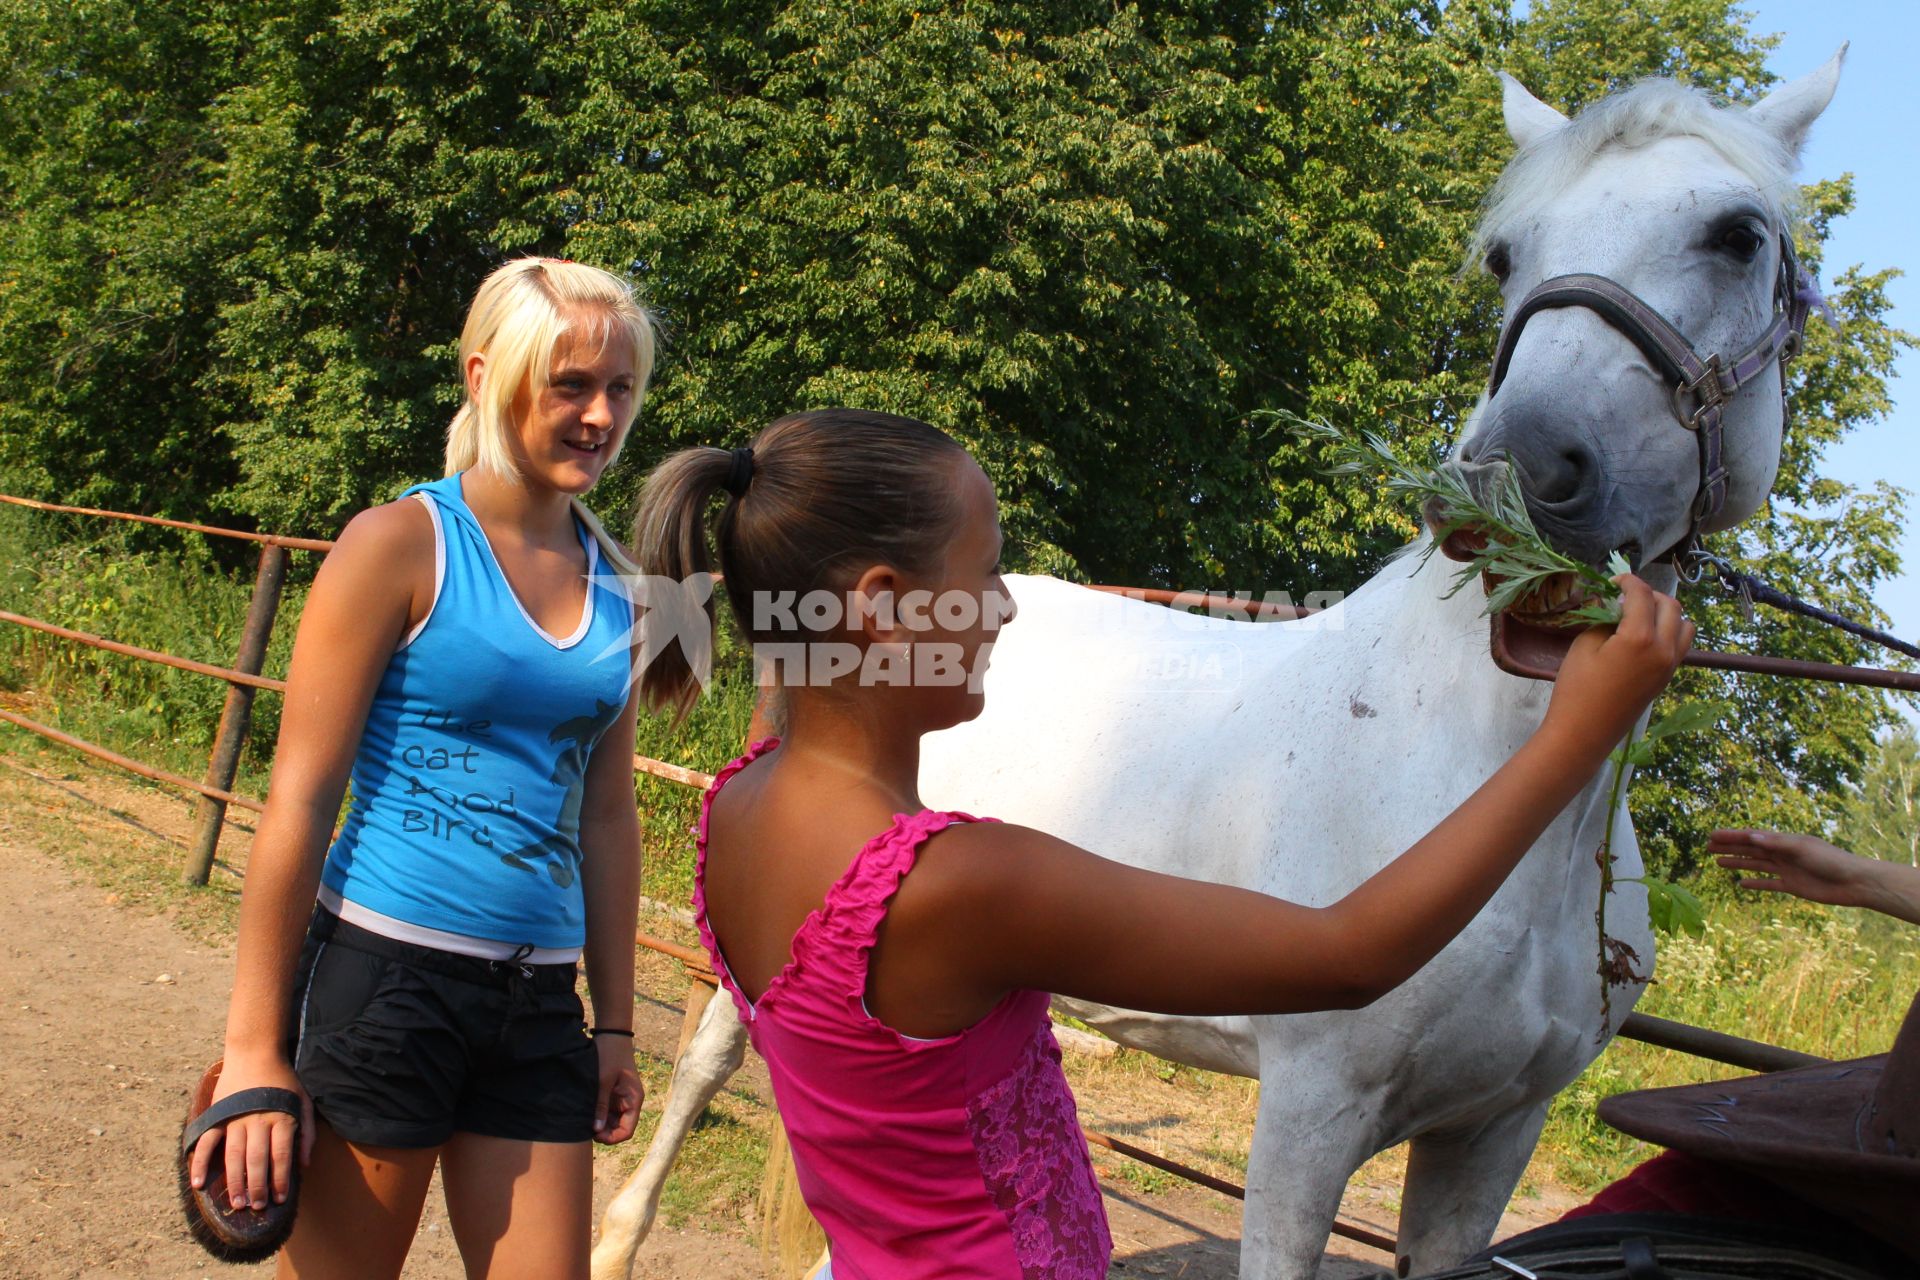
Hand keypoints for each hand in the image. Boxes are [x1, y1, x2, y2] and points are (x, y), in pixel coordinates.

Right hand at [187, 1051, 312, 1209]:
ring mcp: (234, 1118)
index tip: (279, 1199)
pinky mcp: (217, 1116)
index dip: (280, 1178)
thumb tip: (304, 1165)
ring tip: (237, 1203)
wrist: (255, 1053)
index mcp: (281, 1117)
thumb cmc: (283, 1080)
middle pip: (257, 1158)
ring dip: (234, 1181)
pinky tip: (198, 1183)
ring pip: (233, 1155)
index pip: (281, 1154)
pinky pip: (206, 1142)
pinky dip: (199, 1162)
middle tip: (256, 1207)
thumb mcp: (303, 1101)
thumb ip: (306, 1132)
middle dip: (257, 1185)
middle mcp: (257, 1120)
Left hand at [592, 1034, 643, 1143]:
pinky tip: (587, 1114)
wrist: (611, 1034)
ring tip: (585, 1122)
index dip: (612, 1138)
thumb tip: (596, 1130)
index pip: (627, 1131)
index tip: (595, 1134)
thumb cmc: (610, 1055)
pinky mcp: (613, 1094)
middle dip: (605, 1133)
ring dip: (601, 1125)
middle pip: (620, 1129)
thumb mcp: (603, 1081)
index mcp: (633, 1100)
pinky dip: (599, 1116)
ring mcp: (621, 1099)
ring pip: (613, 1122)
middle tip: (587, 1129)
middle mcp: (630, 1102)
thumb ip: (600, 1106)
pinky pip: (608, 1112)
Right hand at [1544, 574, 1692, 752]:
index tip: (1613, 580)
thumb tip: (1612, 606)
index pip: (1641, 595)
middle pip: (1670, 606)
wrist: (1584, 733)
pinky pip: (1680, 644)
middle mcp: (1664, 648)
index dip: (1627, 581)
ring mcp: (1670, 665)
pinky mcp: (1667, 677)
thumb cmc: (1576, 689)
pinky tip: (1643, 636)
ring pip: (1683, 625)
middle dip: (1649, 594)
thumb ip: (1602, 620)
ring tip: (1639, 615)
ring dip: (1665, 613)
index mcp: (1640, 637)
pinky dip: (1668, 631)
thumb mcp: (1583, 646)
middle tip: (1624, 597)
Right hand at [1710, 829, 1919, 925]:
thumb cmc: (1831, 861)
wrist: (1854, 882)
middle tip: (1707, 846)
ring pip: (1756, 865)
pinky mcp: (1792, 886)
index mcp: (1785, 841)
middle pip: (1750, 850)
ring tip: (1717, 862)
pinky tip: (1741, 884)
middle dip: (1730, 847)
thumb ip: (1777, 844)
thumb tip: (1751, 838)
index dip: (1732, 836)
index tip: (1712, 835)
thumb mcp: (1802, 848)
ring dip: (1737, 863)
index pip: (1753, 837)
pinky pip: (1768, 884)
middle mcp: (1783, 854)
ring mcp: (1787, 870)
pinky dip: (1755, 883)